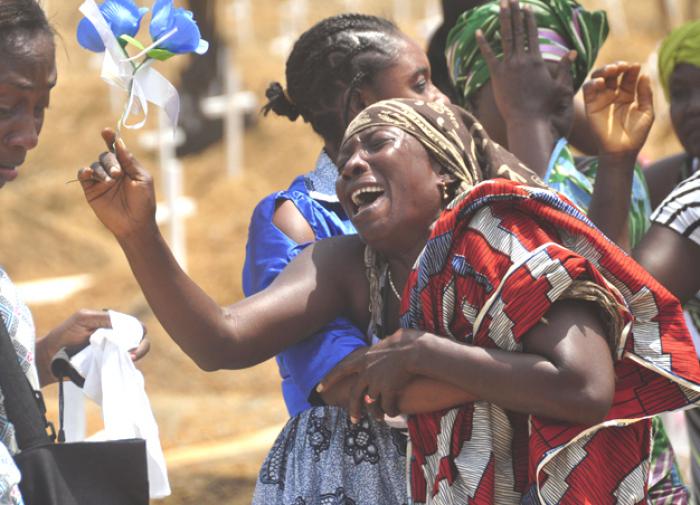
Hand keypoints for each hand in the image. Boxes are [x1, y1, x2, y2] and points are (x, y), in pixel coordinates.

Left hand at [36, 309, 150, 385]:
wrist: (48, 358)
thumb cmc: (64, 335)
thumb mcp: (83, 318)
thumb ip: (104, 318)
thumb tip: (125, 327)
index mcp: (113, 325)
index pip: (135, 326)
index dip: (137, 333)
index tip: (130, 341)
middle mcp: (117, 339)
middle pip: (141, 342)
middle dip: (140, 347)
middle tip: (131, 355)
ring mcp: (113, 354)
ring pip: (135, 355)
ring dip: (132, 358)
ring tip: (125, 361)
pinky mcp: (108, 368)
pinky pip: (124, 369)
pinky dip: (125, 368)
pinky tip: (119, 368)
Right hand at [78, 129, 156, 240]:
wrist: (135, 224)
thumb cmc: (143, 202)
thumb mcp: (142, 179)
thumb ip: (130, 161)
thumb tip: (119, 143)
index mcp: (127, 167)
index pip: (117, 149)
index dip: (110, 139)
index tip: (106, 131)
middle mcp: (113, 171)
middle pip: (105, 156)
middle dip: (111, 161)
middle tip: (118, 174)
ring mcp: (101, 180)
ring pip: (95, 165)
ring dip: (102, 170)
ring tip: (110, 181)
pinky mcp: (91, 190)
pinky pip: (83, 175)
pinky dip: (85, 172)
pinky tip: (89, 174)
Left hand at [319, 328, 430, 421]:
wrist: (413, 350)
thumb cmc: (404, 341)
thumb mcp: (384, 343)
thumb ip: (379, 352)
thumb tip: (382, 346)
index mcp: (362, 358)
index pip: (340, 370)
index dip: (328, 380)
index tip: (318, 389)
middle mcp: (366, 372)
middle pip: (355, 396)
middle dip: (353, 410)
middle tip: (353, 420)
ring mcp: (376, 382)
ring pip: (371, 404)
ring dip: (375, 414)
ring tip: (379, 419)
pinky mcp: (388, 390)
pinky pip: (387, 406)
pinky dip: (390, 411)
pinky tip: (393, 413)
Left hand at [476, 0, 574, 121]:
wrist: (528, 122)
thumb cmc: (545, 107)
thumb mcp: (560, 86)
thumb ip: (565, 68)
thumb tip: (572, 52)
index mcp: (537, 60)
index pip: (532, 34)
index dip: (529, 19)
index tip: (527, 7)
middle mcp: (522, 60)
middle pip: (518, 31)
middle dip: (515, 13)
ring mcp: (508, 67)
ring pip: (505, 38)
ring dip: (502, 20)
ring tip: (500, 6)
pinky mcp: (496, 76)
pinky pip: (488, 56)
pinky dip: (483, 43)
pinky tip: (479, 31)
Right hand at [582, 62, 653, 155]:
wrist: (622, 151)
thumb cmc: (636, 134)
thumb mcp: (647, 112)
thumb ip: (645, 93)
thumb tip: (645, 74)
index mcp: (628, 95)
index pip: (628, 76)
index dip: (631, 69)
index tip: (635, 66)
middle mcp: (613, 95)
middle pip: (612, 74)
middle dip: (616, 66)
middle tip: (621, 66)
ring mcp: (601, 100)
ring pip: (598, 78)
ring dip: (603, 71)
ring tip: (611, 70)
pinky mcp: (590, 106)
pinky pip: (588, 91)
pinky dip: (592, 83)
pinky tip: (600, 82)